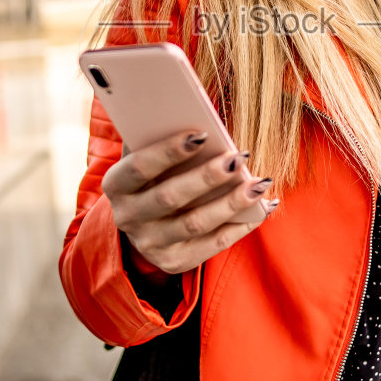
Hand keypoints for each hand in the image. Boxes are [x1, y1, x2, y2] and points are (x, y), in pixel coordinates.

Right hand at [101, 130, 277, 277]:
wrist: (143, 223)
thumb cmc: (153, 175)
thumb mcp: (147, 157)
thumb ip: (161, 138)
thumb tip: (200, 119)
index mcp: (116, 185)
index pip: (139, 167)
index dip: (168, 151)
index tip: (202, 135)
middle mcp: (128, 217)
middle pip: (170, 197)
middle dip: (207, 177)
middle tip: (239, 157)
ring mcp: (150, 244)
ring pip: (196, 223)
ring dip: (231, 202)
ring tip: (259, 183)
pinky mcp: (174, 262)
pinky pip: (213, 244)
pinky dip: (241, 225)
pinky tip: (263, 207)